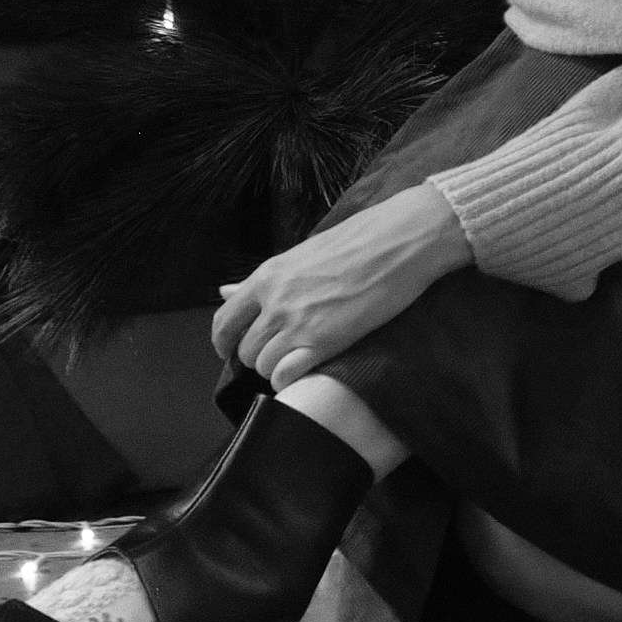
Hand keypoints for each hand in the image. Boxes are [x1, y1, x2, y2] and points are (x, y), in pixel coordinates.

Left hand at [207, 184, 470, 387]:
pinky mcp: (323, 341)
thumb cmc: (356, 242)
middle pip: (245, 350)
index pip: (224, 322)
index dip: (224, 343)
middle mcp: (274, 301)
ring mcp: (297, 323)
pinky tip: (304, 371)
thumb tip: (223, 290)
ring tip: (299, 359)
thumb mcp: (299, 255)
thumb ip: (261, 281)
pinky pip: (284, 377)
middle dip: (259, 357)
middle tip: (282, 352)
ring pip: (263, 366)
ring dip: (276, 369)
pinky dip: (289, 381)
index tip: (233, 351)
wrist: (398, 240)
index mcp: (267, 276)